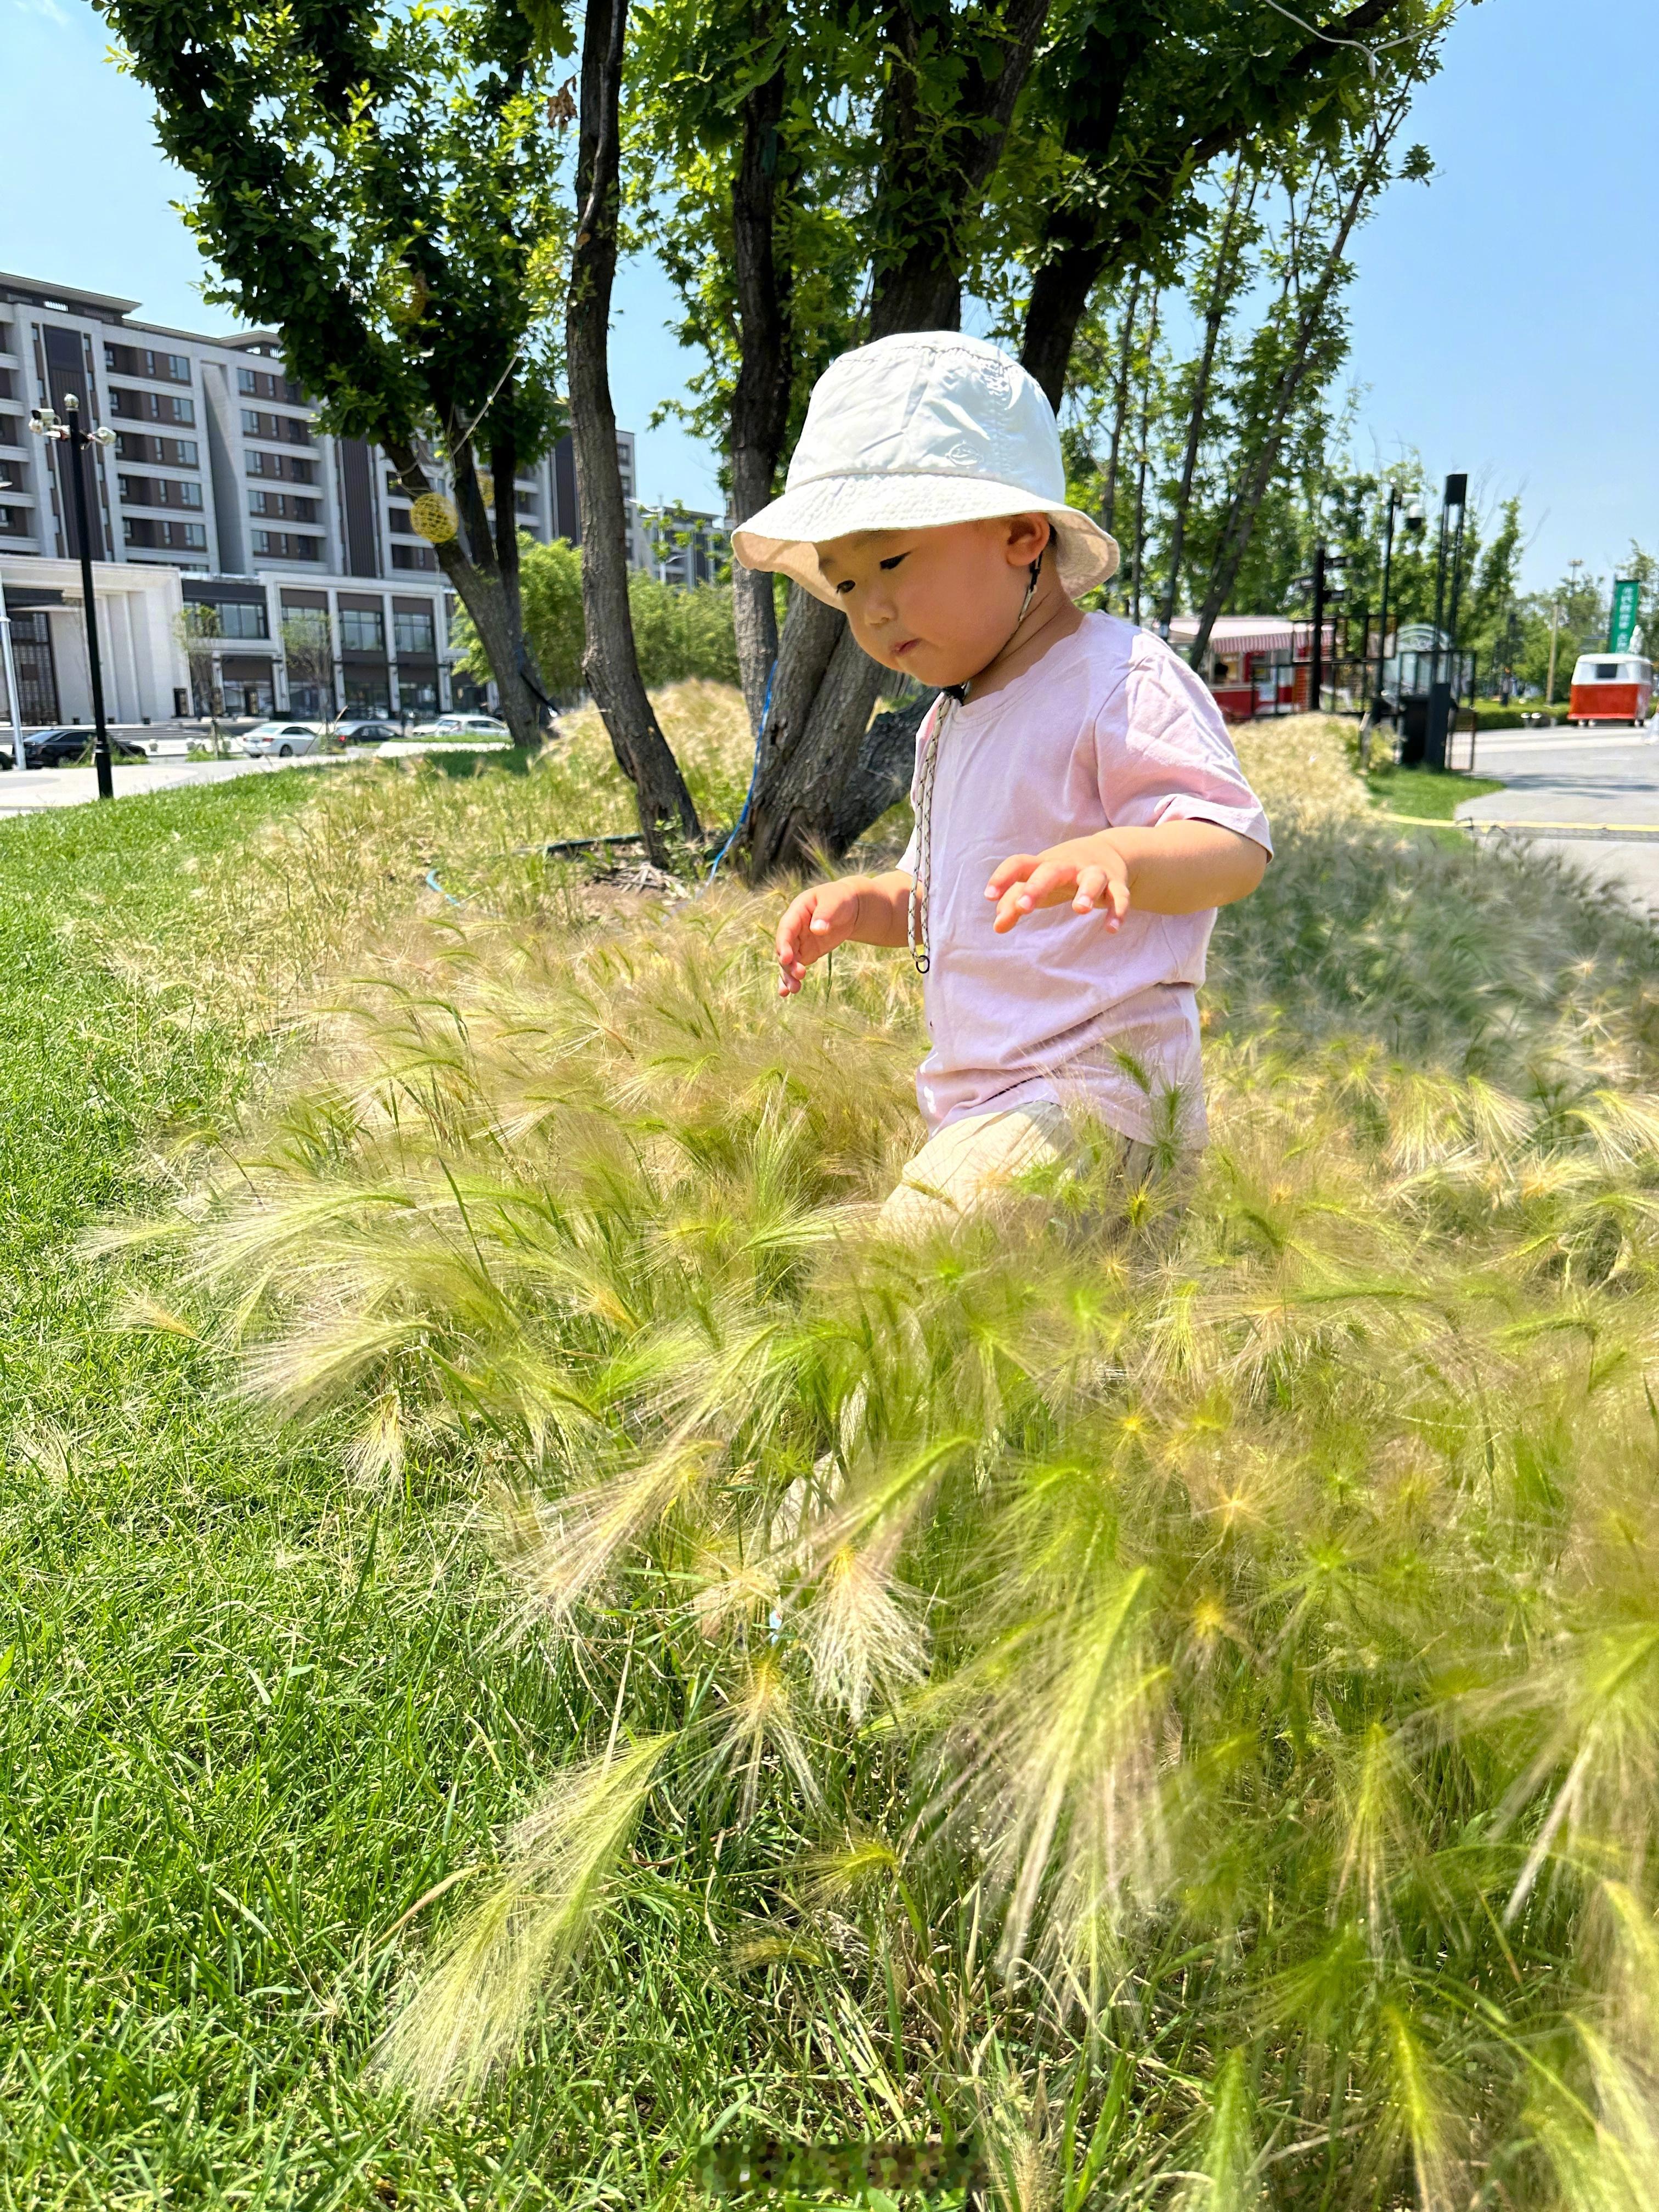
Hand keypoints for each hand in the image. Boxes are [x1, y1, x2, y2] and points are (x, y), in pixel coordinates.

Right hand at [775, 878, 865, 995]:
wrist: (850, 907)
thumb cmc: (841, 900)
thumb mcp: (835, 901)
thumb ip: (826, 914)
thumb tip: (816, 929)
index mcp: (797, 911)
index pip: (786, 929)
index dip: (784, 944)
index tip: (786, 958)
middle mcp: (793, 928)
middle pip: (785, 948)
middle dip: (788, 963)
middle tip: (799, 975)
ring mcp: (798, 942)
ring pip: (788, 961)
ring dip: (788, 975)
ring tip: (794, 989)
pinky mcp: (805, 953)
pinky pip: (795, 967)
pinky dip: (791, 978)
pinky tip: (788, 992)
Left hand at [985, 837, 1131, 933]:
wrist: (1109, 850)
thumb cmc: (1062, 873)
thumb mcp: (1038, 883)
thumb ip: (1015, 903)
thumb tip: (997, 925)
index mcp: (1044, 865)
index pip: (1020, 864)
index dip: (1003, 877)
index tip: (989, 895)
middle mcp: (1069, 866)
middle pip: (1052, 871)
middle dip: (1037, 887)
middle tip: (1024, 907)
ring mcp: (1094, 873)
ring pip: (1092, 878)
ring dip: (1086, 892)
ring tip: (1079, 910)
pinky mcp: (1116, 884)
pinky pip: (1119, 897)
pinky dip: (1117, 911)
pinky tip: (1111, 929)